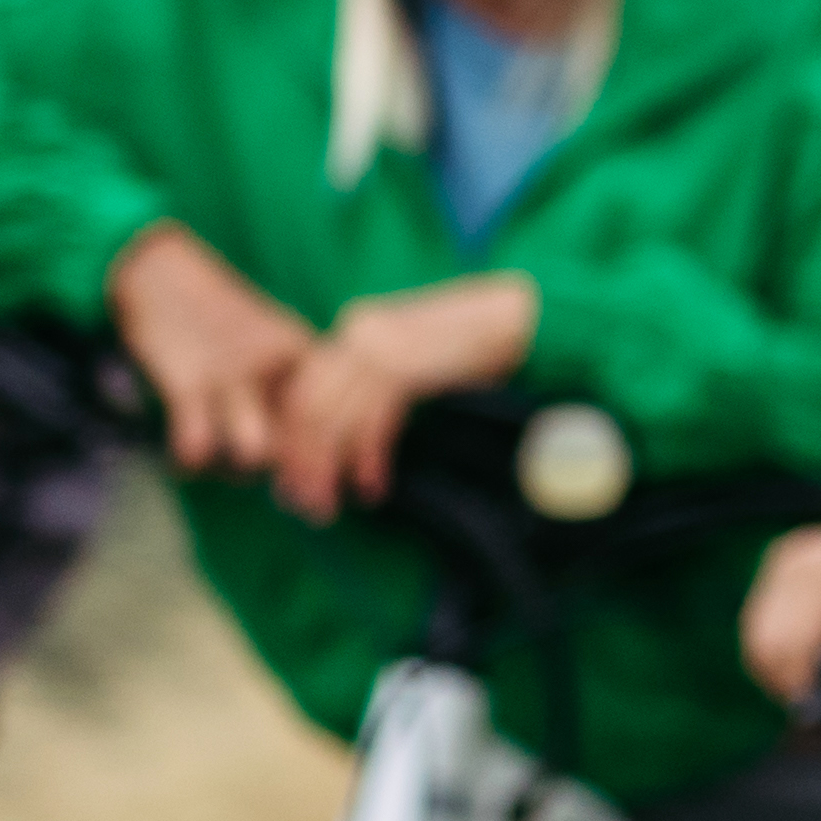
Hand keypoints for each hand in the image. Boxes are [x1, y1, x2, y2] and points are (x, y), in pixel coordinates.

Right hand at [105, 222, 317, 475]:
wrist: (162, 271)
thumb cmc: (217, 318)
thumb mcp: (265, 342)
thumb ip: (286, 389)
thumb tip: (305, 448)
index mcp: (303, 352)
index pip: (335, 415)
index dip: (340, 462)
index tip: (335, 495)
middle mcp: (274, 365)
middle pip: (304, 441)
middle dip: (300, 481)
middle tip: (296, 503)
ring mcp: (231, 374)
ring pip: (257, 448)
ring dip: (243, 472)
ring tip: (226, 469)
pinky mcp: (185, 381)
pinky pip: (196, 441)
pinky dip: (191, 460)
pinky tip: (185, 458)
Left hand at [266, 273, 536, 522]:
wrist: (527, 315)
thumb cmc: (479, 341)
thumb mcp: (417, 356)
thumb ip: (381, 380)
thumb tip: (350, 433)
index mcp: (357, 326)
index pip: (304, 388)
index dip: (294, 438)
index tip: (293, 479)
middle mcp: (358, 332)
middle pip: (307, 405)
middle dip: (302, 461)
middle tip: (306, 504)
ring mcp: (381, 346)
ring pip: (331, 418)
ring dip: (327, 468)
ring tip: (331, 505)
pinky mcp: (407, 365)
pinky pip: (371, 422)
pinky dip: (367, 458)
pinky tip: (373, 485)